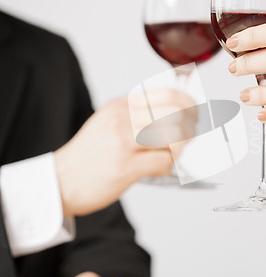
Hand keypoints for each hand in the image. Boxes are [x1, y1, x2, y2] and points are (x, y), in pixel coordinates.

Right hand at [55, 89, 195, 216]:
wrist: (59, 181)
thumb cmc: (89, 156)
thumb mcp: (109, 123)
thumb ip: (137, 117)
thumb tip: (175, 117)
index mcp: (121, 106)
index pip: (168, 95)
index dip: (188, 105)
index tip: (194, 115)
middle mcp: (123, 118)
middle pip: (175, 112)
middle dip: (190, 126)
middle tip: (189, 137)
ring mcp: (123, 141)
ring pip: (172, 135)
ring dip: (180, 147)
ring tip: (173, 154)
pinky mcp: (125, 166)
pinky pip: (164, 161)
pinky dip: (169, 165)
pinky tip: (160, 168)